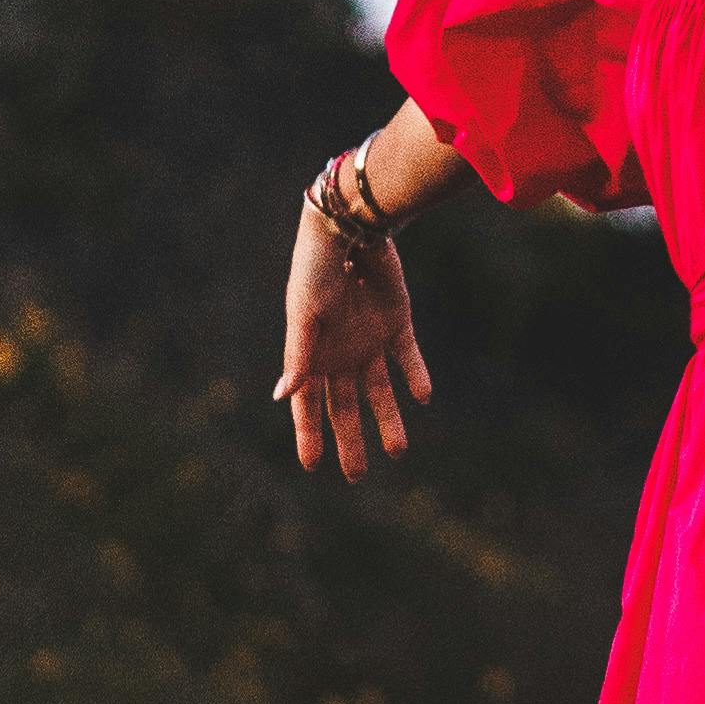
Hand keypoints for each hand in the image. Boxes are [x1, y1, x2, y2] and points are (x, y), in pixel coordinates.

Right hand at [276, 212, 432, 478]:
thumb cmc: (316, 269)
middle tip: (356, 476)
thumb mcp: (303, 315)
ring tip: (399, 452)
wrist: (351, 227)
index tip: (311, 466)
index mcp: (311, 354)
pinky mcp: (398, 322)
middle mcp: (340, 352)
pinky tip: (423, 398)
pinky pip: (409, 357)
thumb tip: (281, 397)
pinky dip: (416, 376)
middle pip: (345, 407)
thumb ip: (298, 357)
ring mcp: (370, 339)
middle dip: (349, 441)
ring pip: (380, 391)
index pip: (308, 404)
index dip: (309, 434)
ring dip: (389, 419)